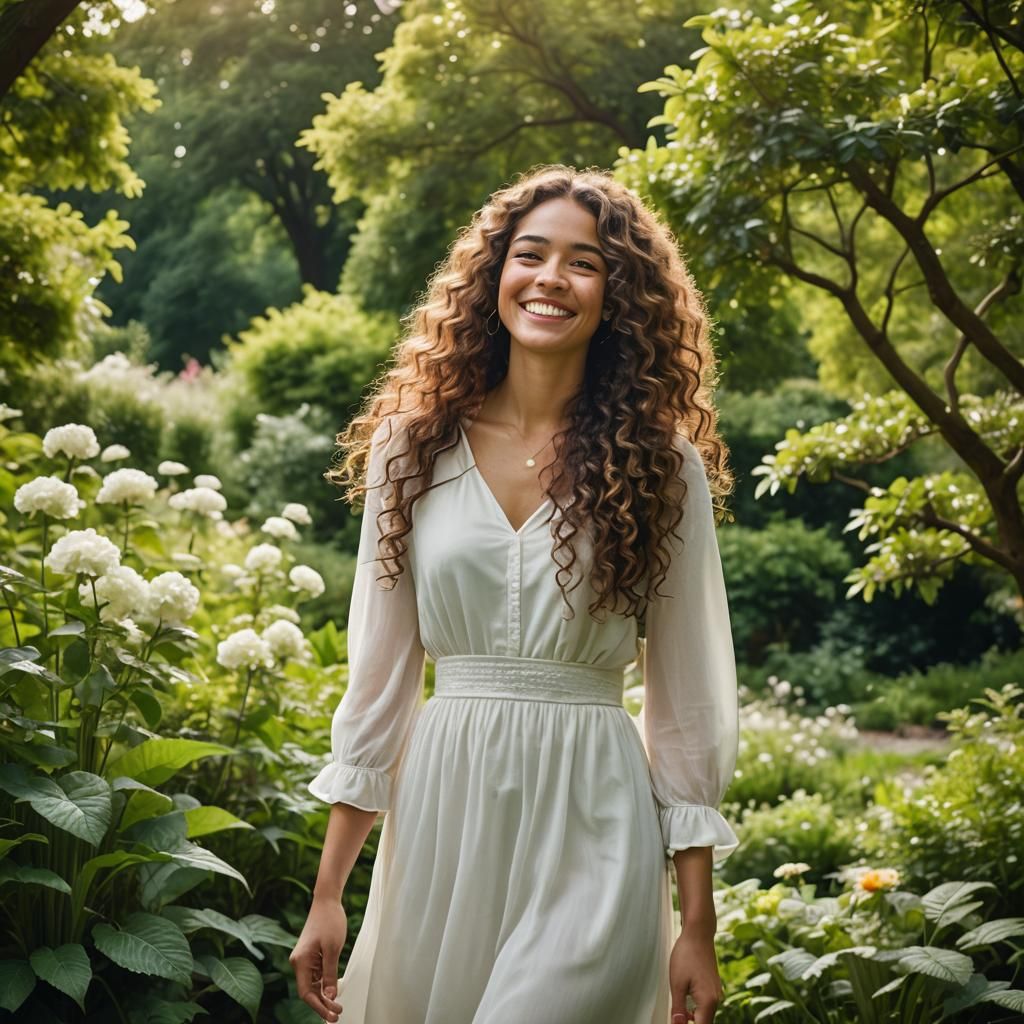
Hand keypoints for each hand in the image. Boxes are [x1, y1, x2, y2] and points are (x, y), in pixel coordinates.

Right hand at [289, 898, 347, 1021]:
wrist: (327, 901)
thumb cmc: (330, 921)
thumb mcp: (333, 948)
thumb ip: (330, 973)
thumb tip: (330, 996)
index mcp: (300, 961)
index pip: (306, 993)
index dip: (319, 1007)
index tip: (332, 1015)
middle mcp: (299, 963)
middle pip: (309, 991)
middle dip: (322, 1004)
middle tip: (338, 1014)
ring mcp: (305, 960)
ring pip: (313, 985)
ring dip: (324, 996)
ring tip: (338, 1007)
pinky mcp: (311, 957)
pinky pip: (316, 976)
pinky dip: (325, 985)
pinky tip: (334, 993)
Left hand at [669, 923, 722, 1023]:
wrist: (698, 934)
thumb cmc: (687, 954)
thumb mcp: (677, 984)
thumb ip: (678, 1008)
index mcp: (708, 1001)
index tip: (677, 1023)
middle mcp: (715, 999)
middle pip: (704, 1022)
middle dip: (690, 1023)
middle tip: (676, 1019)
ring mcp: (715, 992)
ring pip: (705, 1014)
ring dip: (693, 1017)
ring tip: (678, 1013)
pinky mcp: (713, 986)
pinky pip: (706, 1004)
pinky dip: (696, 1008)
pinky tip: (685, 1002)